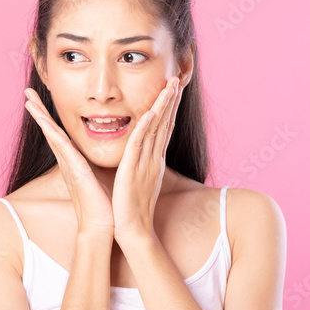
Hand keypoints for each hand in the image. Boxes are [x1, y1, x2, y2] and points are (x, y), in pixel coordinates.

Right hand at [23, 88, 114, 235]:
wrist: (101, 225)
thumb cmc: (102, 205)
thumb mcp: (99, 178)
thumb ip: (97, 165)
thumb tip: (102, 156)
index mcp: (73, 161)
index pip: (59, 133)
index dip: (49, 116)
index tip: (40, 101)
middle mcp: (67, 161)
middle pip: (50, 130)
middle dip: (38, 110)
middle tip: (27, 92)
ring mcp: (68, 164)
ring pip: (51, 134)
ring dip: (40, 116)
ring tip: (28, 100)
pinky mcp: (74, 169)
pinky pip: (61, 147)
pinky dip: (52, 132)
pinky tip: (44, 120)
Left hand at [111, 76, 182, 244]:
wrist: (132, 231)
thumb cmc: (132, 208)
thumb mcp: (139, 180)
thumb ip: (141, 164)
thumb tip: (141, 154)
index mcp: (154, 160)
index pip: (164, 128)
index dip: (169, 108)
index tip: (173, 88)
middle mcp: (154, 159)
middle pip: (165, 124)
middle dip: (171, 101)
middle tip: (177, 78)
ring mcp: (146, 164)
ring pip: (156, 130)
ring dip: (163, 107)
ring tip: (169, 86)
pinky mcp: (133, 172)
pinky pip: (140, 147)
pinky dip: (144, 129)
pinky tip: (148, 113)